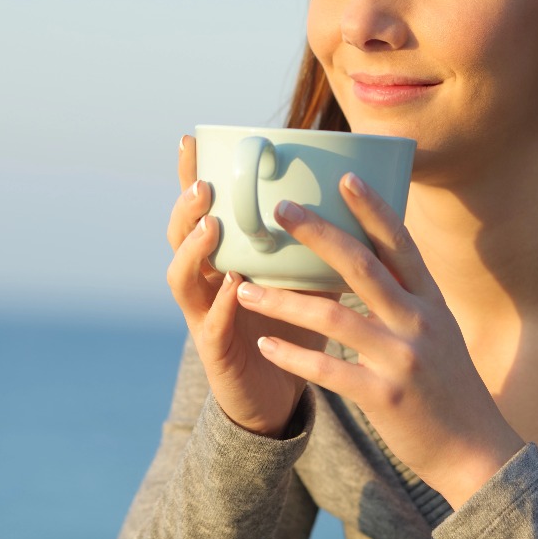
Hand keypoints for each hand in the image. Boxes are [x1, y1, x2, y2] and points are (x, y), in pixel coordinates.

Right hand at [164, 135, 334, 437]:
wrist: (282, 399)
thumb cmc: (296, 330)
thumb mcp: (306, 278)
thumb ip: (319, 243)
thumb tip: (358, 195)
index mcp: (225, 258)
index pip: (201, 210)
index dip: (190, 176)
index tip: (192, 140)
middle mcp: (207, 283)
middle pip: (179, 237)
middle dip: (186, 209)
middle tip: (204, 186)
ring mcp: (205, 318)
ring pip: (183, 279)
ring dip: (195, 251)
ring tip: (212, 227)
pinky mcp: (216, 355)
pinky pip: (212, 327)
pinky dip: (223, 307)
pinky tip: (235, 288)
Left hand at [234, 172, 524, 508]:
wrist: (476, 451)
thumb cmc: (449, 385)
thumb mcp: (439, 329)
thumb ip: (408, 294)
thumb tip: (373, 253)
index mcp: (430, 301)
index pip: (400, 244)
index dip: (374, 208)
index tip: (345, 177)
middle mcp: (418, 321)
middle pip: (361, 266)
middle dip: (317, 234)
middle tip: (280, 210)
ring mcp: (402, 359)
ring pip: (333, 317)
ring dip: (283, 300)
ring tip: (243, 286)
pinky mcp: (385, 397)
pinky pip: (329, 370)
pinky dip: (293, 355)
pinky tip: (265, 345)